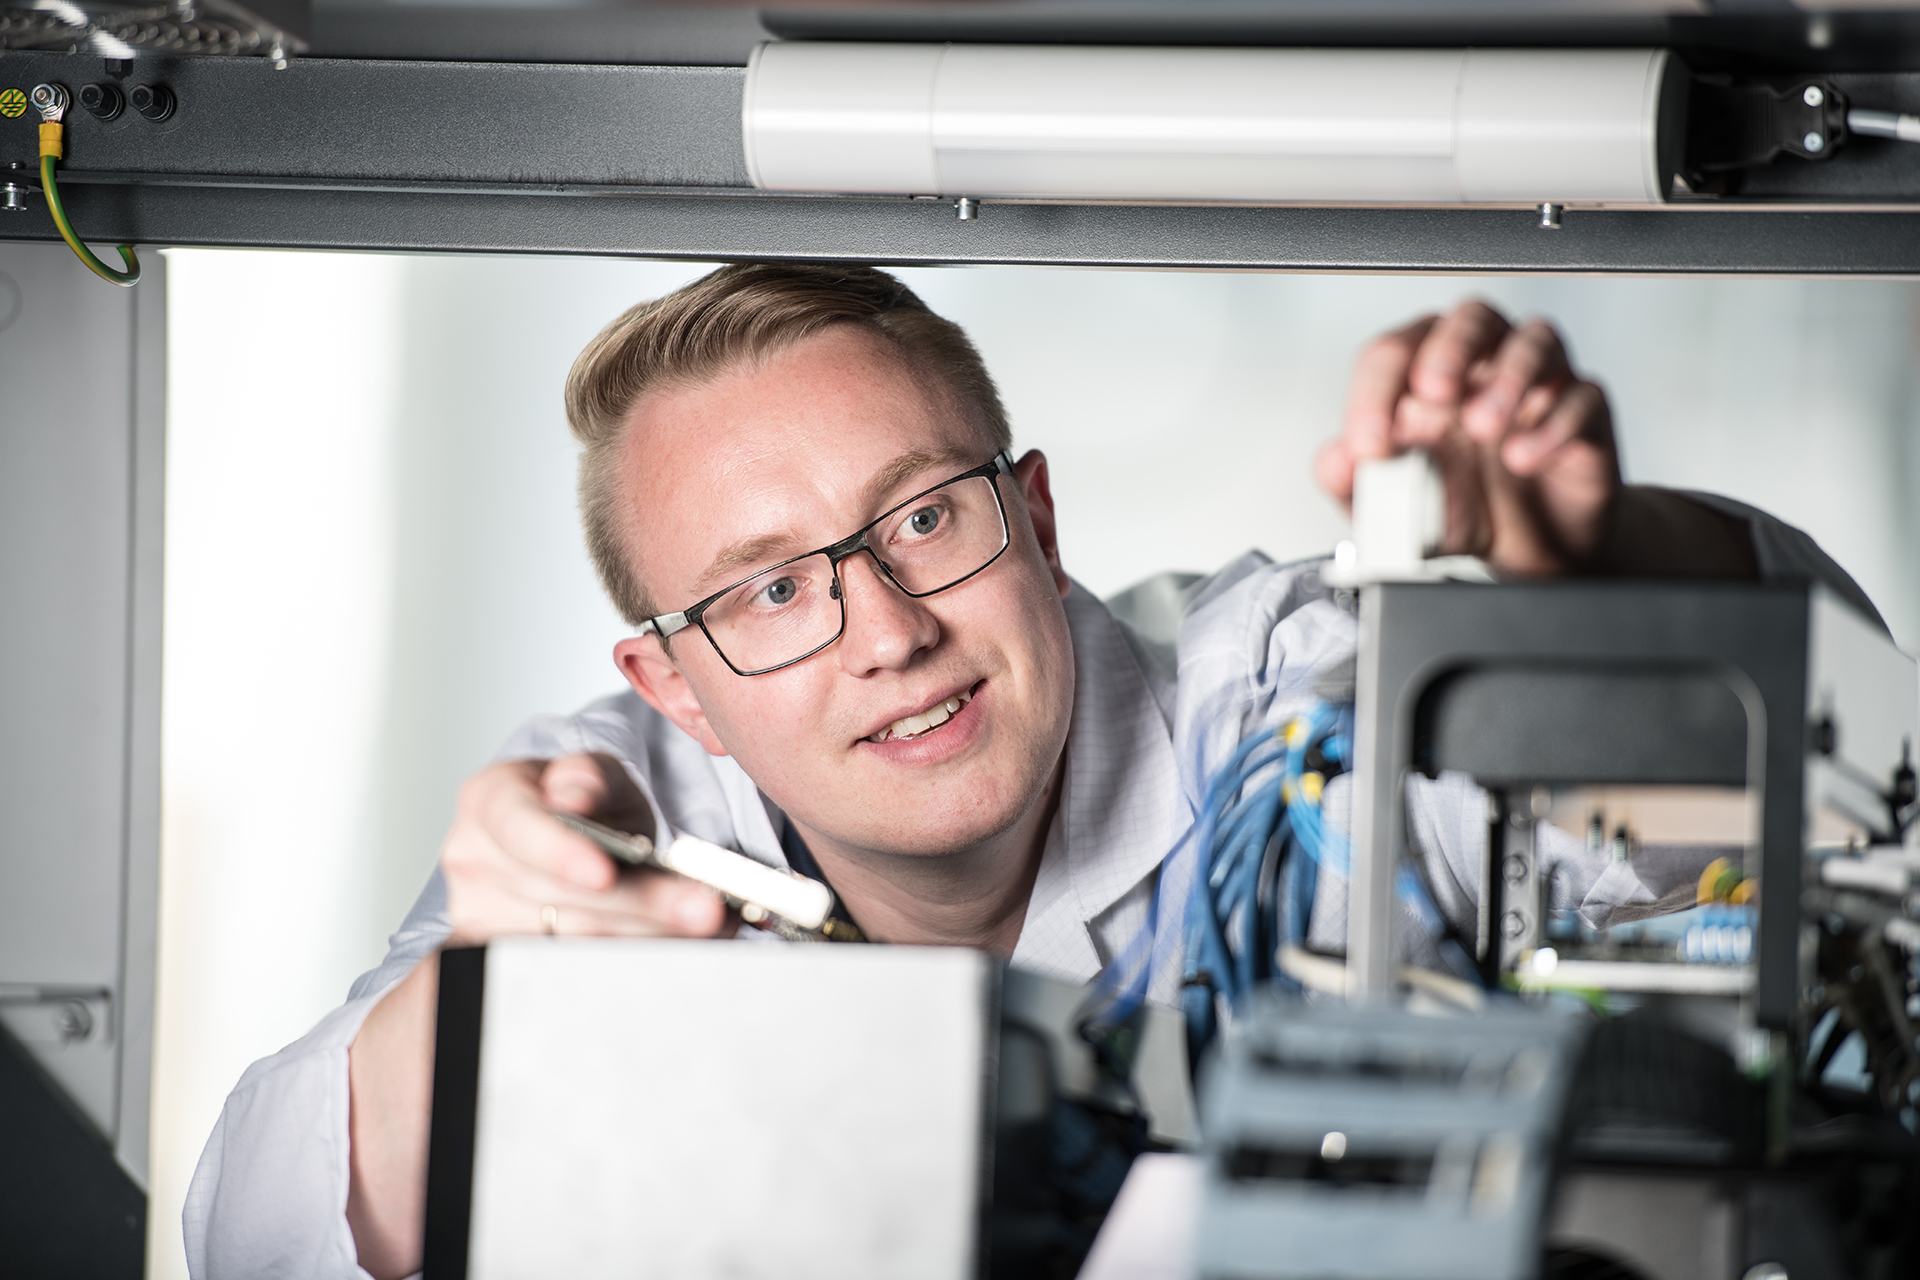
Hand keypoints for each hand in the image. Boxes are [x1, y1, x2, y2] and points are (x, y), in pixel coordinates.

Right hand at [440, 752, 731, 942]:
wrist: (565, 841)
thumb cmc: (583, 805)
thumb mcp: (597, 775)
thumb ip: (589, 777)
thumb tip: (573, 797)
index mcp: (490, 800)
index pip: (520, 828)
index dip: (560, 854)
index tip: (604, 874)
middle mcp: (474, 861)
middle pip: (560, 897)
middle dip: (640, 906)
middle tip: (704, 910)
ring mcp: (481, 916)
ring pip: (574, 941)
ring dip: (648, 939)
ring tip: (710, 929)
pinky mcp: (500, 961)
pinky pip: (573, 971)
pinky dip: (632, 961)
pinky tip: (681, 952)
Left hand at [1317, 300, 1618, 576]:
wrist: (1530, 555)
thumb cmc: (1465, 513)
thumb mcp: (1396, 511)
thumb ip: (1355, 485)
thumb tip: (1334, 461)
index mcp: (1425, 382)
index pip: (1395, 352)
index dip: (1376, 390)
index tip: (1370, 444)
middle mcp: (1482, 371)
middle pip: (1472, 318)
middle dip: (1450, 348)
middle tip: (1434, 393)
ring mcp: (1538, 387)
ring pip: (1535, 339)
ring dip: (1508, 377)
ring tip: (1484, 427)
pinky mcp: (1585, 415)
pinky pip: (1582, 394)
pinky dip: (1553, 423)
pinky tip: (1524, 457)